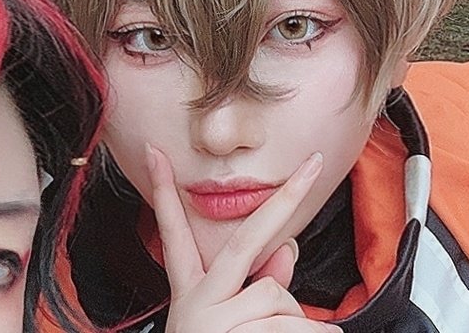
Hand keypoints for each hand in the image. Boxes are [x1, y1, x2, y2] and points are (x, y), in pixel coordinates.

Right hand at [146, 145, 341, 332]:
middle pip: (246, 240)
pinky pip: (294, 327)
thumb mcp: (227, 325)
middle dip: (282, 198)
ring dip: (295, 323)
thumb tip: (287, 250)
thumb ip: (258, 286)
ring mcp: (213, 324)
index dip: (162, 191)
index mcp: (192, 293)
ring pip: (277, 298)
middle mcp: (197, 303)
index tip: (156, 153)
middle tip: (313, 164)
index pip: (172, 232)